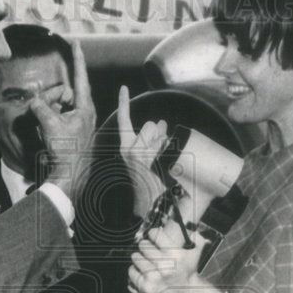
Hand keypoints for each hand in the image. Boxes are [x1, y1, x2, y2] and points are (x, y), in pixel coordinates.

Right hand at [30, 41, 94, 204]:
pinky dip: (49, 118)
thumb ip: (41, 107)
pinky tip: (46, 131)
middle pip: (66, 93)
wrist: (72, 175)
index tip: (76, 43)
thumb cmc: (67, 152)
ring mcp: (79, 122)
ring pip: (60, 106)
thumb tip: (34, 100)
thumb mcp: (51, 126)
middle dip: (53, 96)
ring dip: (49, 110)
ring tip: (46, 125)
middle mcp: (85, 112)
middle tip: (45, 107)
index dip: (77, 59)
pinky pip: (58, 117)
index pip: (81, 76)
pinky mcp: (73, 131)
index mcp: (86, 107)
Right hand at [117, 85, 167, 217]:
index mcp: (126, 148)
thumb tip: (162, 123)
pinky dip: (168, 148)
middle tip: (160, 149)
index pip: (124, 121)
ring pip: (158, 132)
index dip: (123, 103)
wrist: (149, 204)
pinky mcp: (149, 159)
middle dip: (158, 133)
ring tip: (163, 159)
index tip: (124, 87)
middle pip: (150, 125)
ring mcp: (138, 154)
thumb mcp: (146, 158)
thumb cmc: (150, 181)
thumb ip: (151, 139)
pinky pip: (164, 142)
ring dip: (165, 141)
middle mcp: (129, 150)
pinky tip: (166, 162)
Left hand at [128, 220, 209, 292]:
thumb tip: (176, 221)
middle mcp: (164, 266)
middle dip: (145, 246)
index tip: (153, 236)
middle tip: (149, 250)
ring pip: (135, 257)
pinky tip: (143, 272)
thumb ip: (192, 234)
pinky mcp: (145, 287)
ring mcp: (153, 278)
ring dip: (139, 257)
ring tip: (146, 261)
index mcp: (175, 255)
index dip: (153, 234)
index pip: (155, 234)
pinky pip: (131, 271)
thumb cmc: (187, 269)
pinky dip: (135, 270)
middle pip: (143, 245)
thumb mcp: (194, 251)